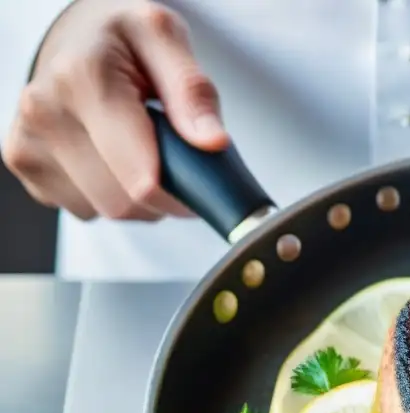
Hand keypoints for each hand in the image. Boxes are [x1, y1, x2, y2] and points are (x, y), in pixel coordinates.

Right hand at [1, 0, 228, 220]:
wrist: (73, 35)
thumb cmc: (121, 37)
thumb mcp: (166, 37)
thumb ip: (192, 90)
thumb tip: (212, 142)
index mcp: (82, 79)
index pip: (142, 179)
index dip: (183, 193)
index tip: (202, 179)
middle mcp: (44, 113)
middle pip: (124, 203)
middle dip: (162, 196)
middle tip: (176, 161)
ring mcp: (29, 144)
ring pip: (107, 211)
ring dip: (138, 198)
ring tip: (142, 152)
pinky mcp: (26, 166)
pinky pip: (85, 209)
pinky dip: (110, 195)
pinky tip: (112, 158)